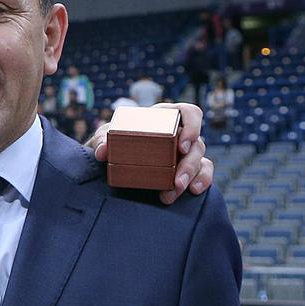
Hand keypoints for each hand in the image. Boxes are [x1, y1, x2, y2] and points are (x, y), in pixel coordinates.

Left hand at [90, 102, 212, 205]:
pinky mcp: (184, 168)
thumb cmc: (113, 140)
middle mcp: (179, 133)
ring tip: (174, 192)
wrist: (111, 159)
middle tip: (176, 182)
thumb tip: (102, 152)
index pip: (189, 113)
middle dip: (188, 165)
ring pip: (200, 160)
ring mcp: (184, 151)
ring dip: (192, 177)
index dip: (193, 126)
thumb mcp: (105, 136)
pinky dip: (202, 181)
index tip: (182, 146)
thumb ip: (102, 140)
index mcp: (164, 118)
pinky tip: (194, 192)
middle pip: (195, 144)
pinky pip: (202, 172)